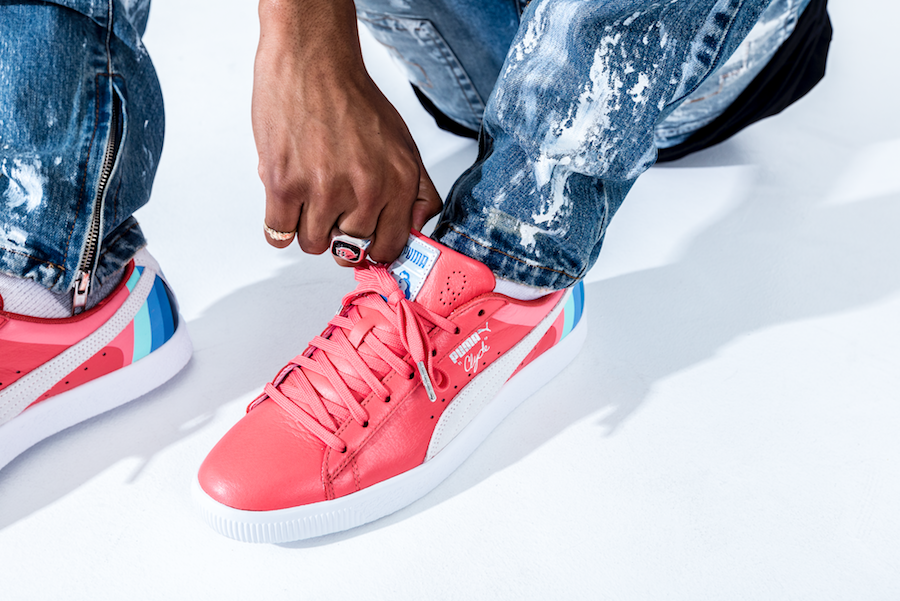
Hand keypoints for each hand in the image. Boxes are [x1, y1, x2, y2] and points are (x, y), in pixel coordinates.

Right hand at [252, 0, 441, 263]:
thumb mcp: (404, 145)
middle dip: (339, 233)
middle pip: (349, 250)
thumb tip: (416, 232)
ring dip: (308, 227)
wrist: (313, 62)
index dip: (374, 250)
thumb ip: (419, 194)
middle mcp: (366, 190)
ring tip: (309, 194)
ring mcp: (324, 190)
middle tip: (331, 204)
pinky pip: (279, 235)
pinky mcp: (285, 185)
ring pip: (313, 245)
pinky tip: (288, 200)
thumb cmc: (354, 101)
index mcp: (398, 183)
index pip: (391, 247)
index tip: (364, 245)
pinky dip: (280, 225)